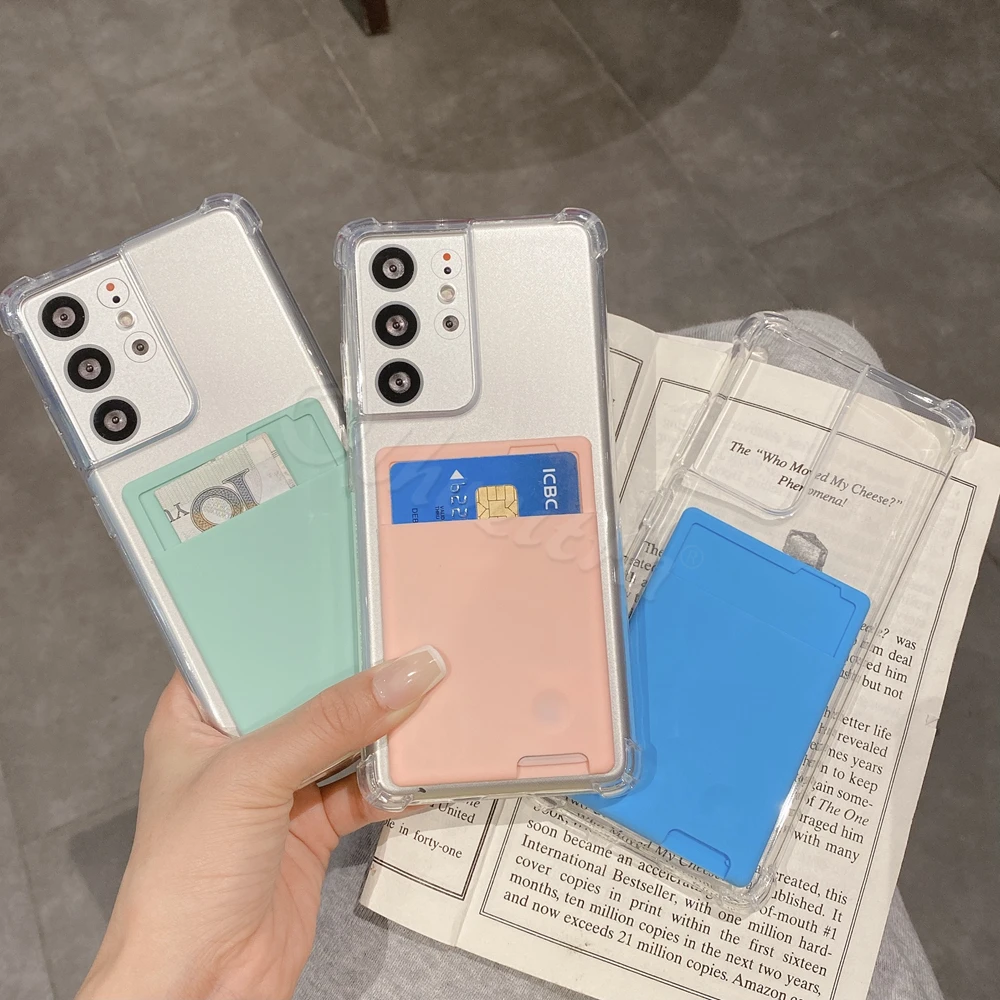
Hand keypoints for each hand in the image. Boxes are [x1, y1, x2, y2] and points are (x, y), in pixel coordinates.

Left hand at [77, 647, 445, 999]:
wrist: (201, 988)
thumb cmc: (181, 881)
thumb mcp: (253, 776)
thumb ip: (331, 722)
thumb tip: (405, 674)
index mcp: (198, 715)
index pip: (255, 648)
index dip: (303, 622)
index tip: (359, 594)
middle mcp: (240, 746)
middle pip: (311, 692)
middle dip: (359, 673)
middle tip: (409, 639)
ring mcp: (280, 787)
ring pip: (345, 738)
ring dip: (385, 725)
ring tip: (429, 693)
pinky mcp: (314, 826)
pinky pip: (366, 788)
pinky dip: (396, 780)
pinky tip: (424, 765)